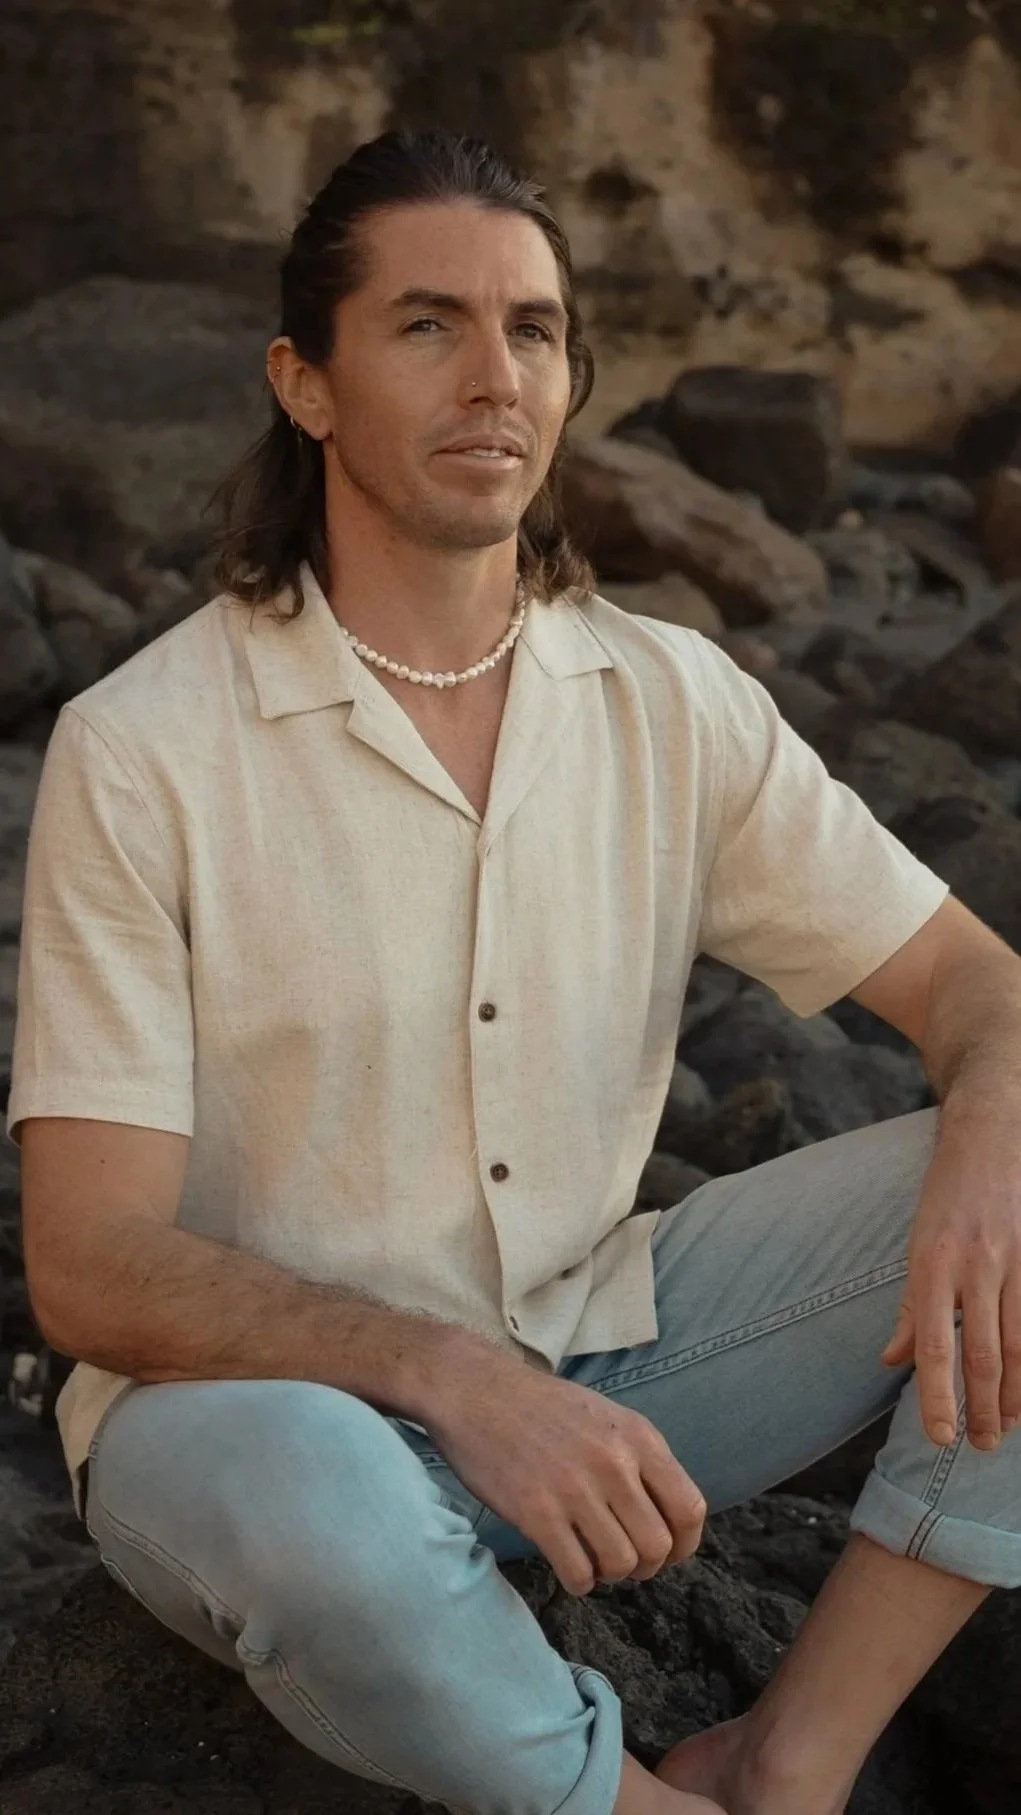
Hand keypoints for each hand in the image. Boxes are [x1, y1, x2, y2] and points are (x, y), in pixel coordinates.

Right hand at [426, 1355, 706, 1595]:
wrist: (474, 1391)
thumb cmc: (540, 1407)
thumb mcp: (605, 1416)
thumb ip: (638, 1459)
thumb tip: (665, 1516)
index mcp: (637, 1437)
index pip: (689, 1510)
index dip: (683, 1544)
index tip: (666, 1552)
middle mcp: (613, 1463)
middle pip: (658, 1546)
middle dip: (644, 1566)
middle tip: (620, 1559)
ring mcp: (574, 1489)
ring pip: (620, 1564)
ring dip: (609, 1574)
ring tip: (591, 1557)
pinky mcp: (536, 1512)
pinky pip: (578, 1573)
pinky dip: (578, 1581)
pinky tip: (567, 1563)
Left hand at [881, 1126, 1020, 1449]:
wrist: (991, 1133)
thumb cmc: (947, 1194)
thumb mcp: (915, 1242)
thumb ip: (908, 1306)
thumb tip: (891, 1361)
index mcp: (931, 1264)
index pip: (933, 1346)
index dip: (937, 1397)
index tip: (939, 1438)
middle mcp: (973, 1265)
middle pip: (982, 1355)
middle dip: (982, 1409)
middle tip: (980, 1446)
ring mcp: (1013, 1259)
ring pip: (1019, 1344)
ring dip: (1015, 1394)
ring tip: (1008, 1426)